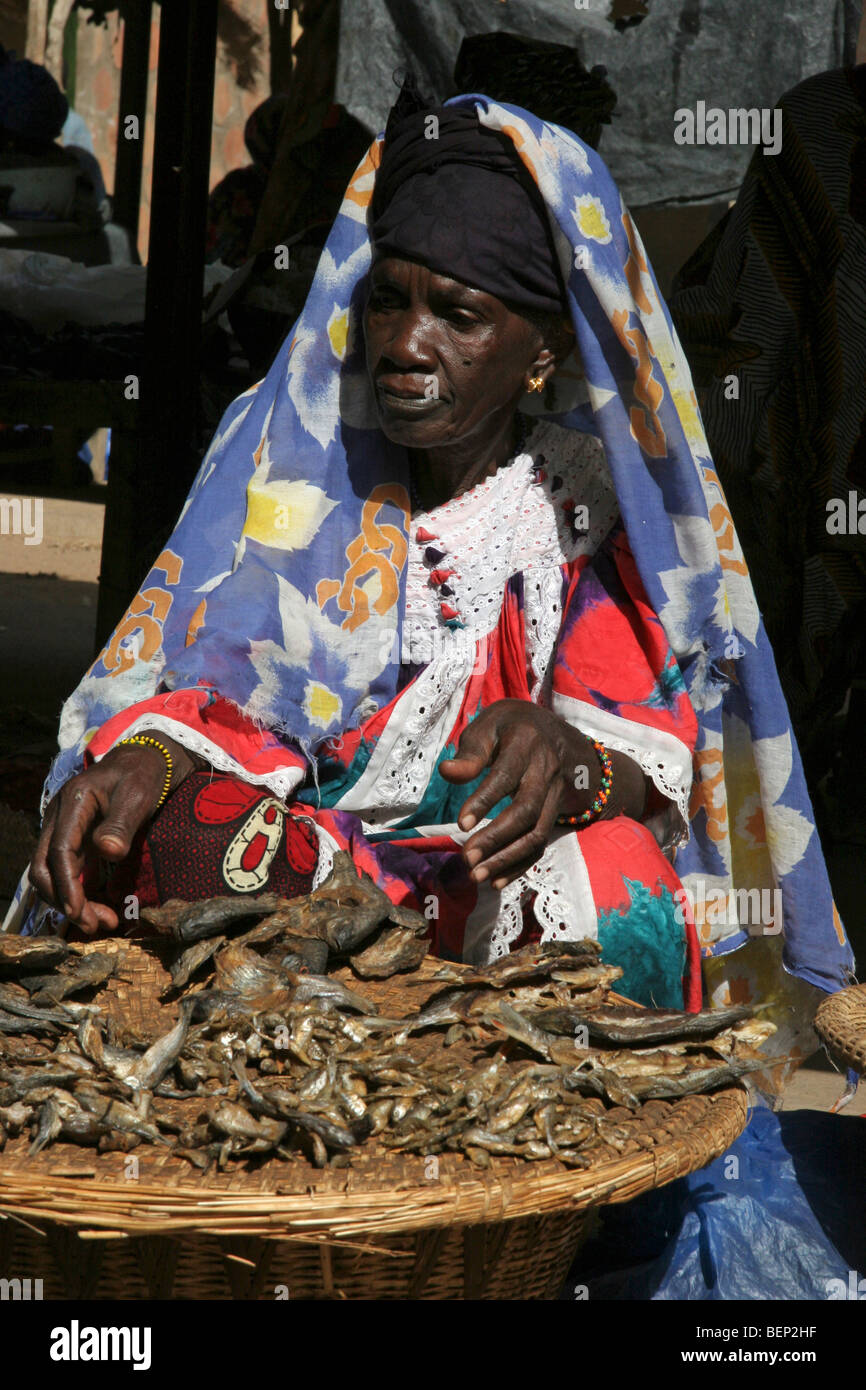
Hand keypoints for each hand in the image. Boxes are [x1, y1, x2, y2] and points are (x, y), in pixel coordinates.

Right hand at [30, 736, 198, 934]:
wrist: (145, 761)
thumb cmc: (142, 775)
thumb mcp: (137, 795)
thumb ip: (121, 823)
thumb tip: (108, 852)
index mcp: (72, 803)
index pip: (59, 852)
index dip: (67, 886)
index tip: (79, 912)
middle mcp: (59, 817)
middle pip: (43, 868)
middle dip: (64, 900)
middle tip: (95, 926)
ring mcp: (63, 829)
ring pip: (50, 873)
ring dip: (69, 901)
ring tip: (102, 922)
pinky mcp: (73, 839)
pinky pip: (65, 871)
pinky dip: (77, 892)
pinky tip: (98, 908)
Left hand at [439, 700, 583, 889]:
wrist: (560, 734)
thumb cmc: (513, 727)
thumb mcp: (491, 724)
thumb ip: (471, 751)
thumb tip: (446, 772)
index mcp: (526, 744)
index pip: (506, 776)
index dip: (485, 801)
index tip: (460, 824)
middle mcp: (546, 771)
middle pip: (526, 810)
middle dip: (496, 838)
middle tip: (467, 858)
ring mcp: (554, 795)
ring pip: (537, 832)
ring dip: (507, 859)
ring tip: (477, 875)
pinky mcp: (554, 813)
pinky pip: (541, 842)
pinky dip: (521, 864)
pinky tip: (497, 880)